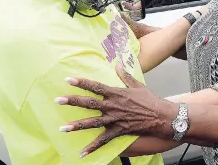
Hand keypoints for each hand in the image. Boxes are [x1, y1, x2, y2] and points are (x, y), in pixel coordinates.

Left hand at [55, 65, 176, 157]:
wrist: (160, 115)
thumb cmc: (149, 99)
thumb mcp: (137, 84)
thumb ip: (125, 75)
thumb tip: (117, 64)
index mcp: (116, 93)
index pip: (96, 86)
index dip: (82, 83)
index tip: (69, 79)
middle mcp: (113, 106)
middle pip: (90, 103)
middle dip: (73, 101)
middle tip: (58, 100)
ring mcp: (115, 119)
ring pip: (93, 123)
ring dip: (77, 126)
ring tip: (62, 128)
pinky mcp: (118, 131)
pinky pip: (103, 140)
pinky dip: (93, 147)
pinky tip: (82, 153)